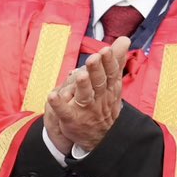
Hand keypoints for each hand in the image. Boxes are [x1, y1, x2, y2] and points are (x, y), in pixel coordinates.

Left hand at [44, 34, 128, 154]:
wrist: (101, 137)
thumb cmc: (104, 103)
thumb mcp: (113, 83)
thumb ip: (116, 61)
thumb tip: (124, 39)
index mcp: (108, 88)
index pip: (110, 73)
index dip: (108, 62)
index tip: (106, 50)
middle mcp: (99, 98)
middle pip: (99, 83)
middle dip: (96, 70)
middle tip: (93, 57)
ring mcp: (85, 109)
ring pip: (85, 96)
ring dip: (82, 85)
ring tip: (79, 74)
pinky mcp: (71, 119)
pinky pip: (64, 111)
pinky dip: (58, 104)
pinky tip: (52, 95)